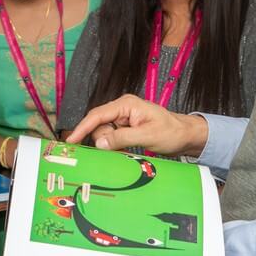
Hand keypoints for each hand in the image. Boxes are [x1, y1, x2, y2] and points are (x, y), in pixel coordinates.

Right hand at [64, 94, 207, 156]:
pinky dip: (114, 146)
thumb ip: (121, 138)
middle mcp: (122, 109)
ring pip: (103, 134)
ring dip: (109, 145)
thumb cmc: (171, 132)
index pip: (97, 115)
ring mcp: (123, 118)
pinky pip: (111, 138)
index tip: (71, 141)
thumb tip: (99, 144)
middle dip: (103, 140)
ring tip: (127, 150)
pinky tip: (124, 151)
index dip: (82, 128)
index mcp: (126, 105)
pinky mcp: (125, 128)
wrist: (185, 135)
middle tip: (119, 150)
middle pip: (98, 126)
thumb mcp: (147, 136)